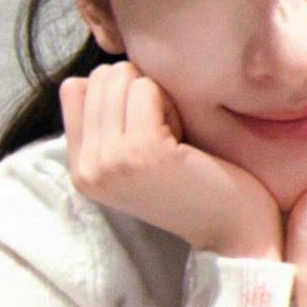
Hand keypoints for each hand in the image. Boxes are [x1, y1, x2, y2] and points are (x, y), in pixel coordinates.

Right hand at [59, 62, 281, 253]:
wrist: (233, 233)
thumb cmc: (194, 186)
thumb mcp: (133, 158)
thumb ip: (107, 122)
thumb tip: (96, 73)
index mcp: (79, 169)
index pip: (73, 88)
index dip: (118, 91)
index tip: (144, 125)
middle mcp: (86, 167)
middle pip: (102, 77)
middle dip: (139, 90)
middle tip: (165, 134)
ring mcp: (110, 160)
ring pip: (123, 78)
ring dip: (157, 97)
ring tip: (174, 138)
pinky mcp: (141, 151)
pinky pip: (147, 89)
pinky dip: (172, 104)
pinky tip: (184, 141)